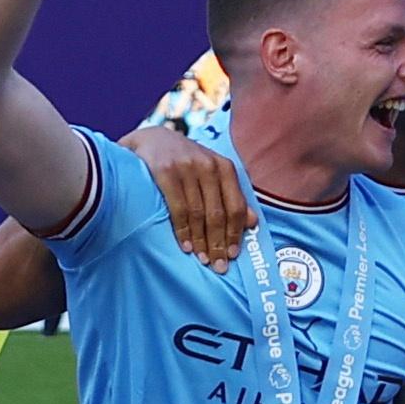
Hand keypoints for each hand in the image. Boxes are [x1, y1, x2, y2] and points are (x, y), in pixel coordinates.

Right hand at [122, 123, 253, 268]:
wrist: (151, 137)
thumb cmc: (185, 160)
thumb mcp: (212, 172)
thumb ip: (231, 194)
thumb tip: (253, 222)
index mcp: (225, 167)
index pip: (235, 206)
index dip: (236, 233)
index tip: (234, 255)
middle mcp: (208, 166)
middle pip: (218, 213)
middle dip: (219, 243)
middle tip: (219, 265)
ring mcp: (186, 167)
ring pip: (199, 213)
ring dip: (201, 240)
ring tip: (203, 259)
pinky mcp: (164, 171)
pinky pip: (178, 208)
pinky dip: (183, 230)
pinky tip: (185, 245)